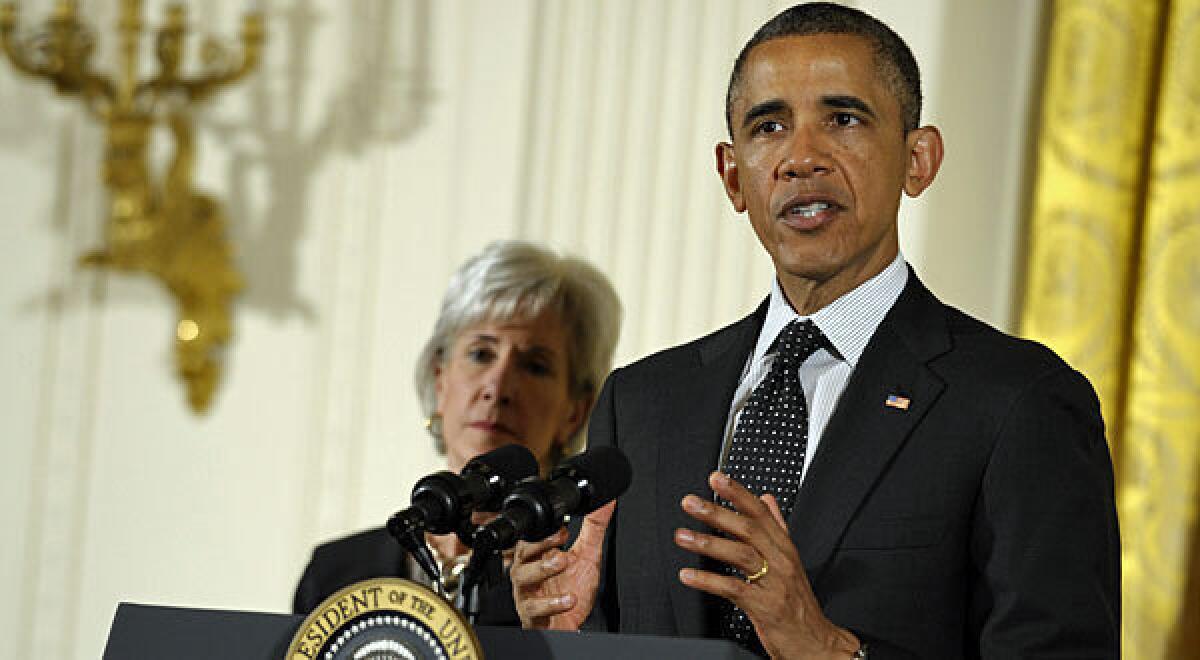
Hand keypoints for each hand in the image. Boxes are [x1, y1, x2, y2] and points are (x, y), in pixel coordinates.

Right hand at [509, 500, 614, 629]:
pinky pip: (533, 609)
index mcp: (539, 557)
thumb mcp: (587, 556)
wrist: (571, 625)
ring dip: (542, 569)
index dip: (543, 532)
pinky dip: (551, 604)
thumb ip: (594, 527)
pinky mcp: (532, 616)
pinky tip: (568, 599)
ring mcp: (528, 594)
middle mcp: (529, 573)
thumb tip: (605, 501)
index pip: (531, 537)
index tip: (563, 527)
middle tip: (560, 544)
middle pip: (521, 554)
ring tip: (563, 562)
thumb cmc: (572, 590)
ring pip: (522, 578)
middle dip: (538, 546)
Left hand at [675, 472, 859, 659]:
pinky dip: (708, 582)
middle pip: (748, 529)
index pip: (761, 512)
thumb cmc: (798, 603)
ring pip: (741, 555)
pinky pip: (733, 589)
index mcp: (784, 547)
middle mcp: (781, 561)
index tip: (716, 479)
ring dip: (708, 543)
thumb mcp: (791, 559)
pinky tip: (688, 576)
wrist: (815, 642)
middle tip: (691, 502)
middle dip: (717, 513)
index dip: (738, 493)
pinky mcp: (765, 607)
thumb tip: (767, 498)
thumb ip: (777, 527)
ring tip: (682, 536)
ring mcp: (774, 583)